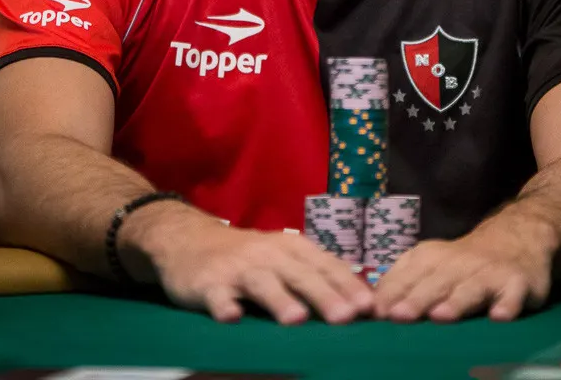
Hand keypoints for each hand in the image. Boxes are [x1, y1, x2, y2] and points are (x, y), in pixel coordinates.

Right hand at [126, 207, 373, 324]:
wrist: (190, 241)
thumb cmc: (249, 257)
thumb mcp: (284, 258)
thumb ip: (315, 277)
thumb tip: (360, 304)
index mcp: (292, 248)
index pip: (326, 265)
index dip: (348, 285)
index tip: (370, 308)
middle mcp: (268, 254)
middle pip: (300, 275)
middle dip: (324, 295)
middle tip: (346, 318)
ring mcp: (238, 268)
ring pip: (262, 283)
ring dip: (279, 299)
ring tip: (297, 320)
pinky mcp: (208, 283)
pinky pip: (217, 296)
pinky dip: (225, 306)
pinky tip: (233, 318)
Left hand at [373, 215, 553, 322]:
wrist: (515, 237)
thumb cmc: (461, 261)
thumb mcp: (429, 263)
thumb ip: (402, 282)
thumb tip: (369, 307)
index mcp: (430, 258)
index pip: (406, 276)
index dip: (391, 293)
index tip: (375, 312)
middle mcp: (457, 263)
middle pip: (436, 283)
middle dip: (417, 299)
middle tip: (399, 316)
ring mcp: (488, 273)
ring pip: (471, 288)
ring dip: (456, 302)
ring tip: (441, 316)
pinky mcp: (517, 284)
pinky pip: (512, 295)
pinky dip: (508, 304)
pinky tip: (499, 316)